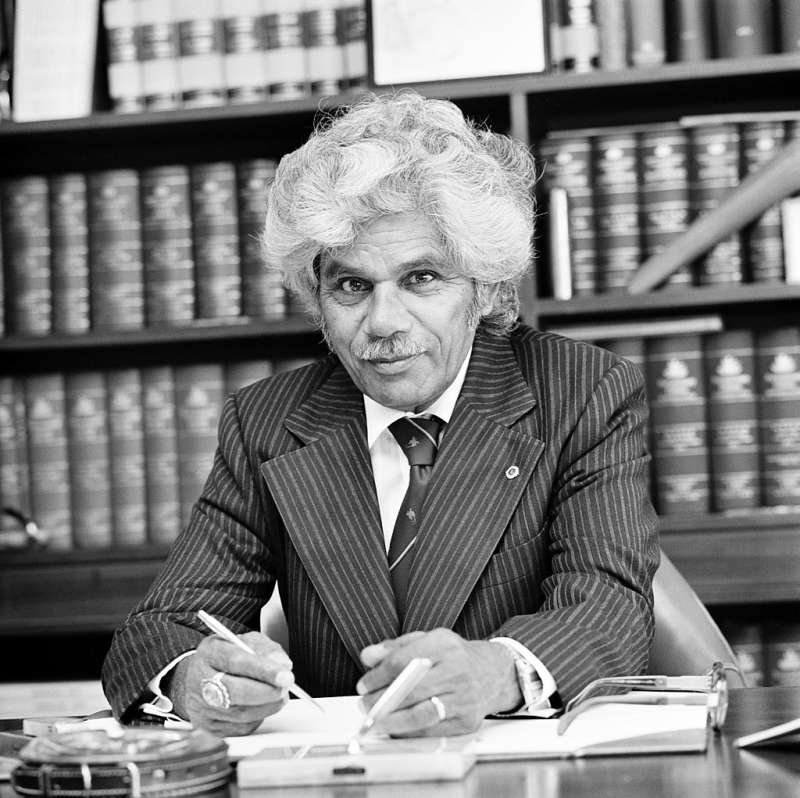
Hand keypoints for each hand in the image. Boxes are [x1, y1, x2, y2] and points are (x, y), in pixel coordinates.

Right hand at [169, 631, 293, 735]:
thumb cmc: (227, 657)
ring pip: (240, 714)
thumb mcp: (246, 642)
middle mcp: (199, 680)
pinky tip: (263, 706)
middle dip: (267, 691)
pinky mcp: (208, 726)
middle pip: (235, 691)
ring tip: (279, 694)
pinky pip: (239, 728)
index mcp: (209, 653)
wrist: (200, 676)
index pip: (236, 661)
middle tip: (285, 687)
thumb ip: (266, 649)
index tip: (285, 675)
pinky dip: (258, 718)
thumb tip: (282, 665)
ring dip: (267, 706)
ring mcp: (201, 706)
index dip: (263, 670)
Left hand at [356, 628, 520, 736]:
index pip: (404, 660)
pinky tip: (396, 728)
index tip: (364, 684)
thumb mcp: (427, 641)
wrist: (493, 673)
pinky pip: (433, 730)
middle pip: (412, 689)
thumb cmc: (454, 656)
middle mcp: (457, 669)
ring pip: (422, 714)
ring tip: (376, 721)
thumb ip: (395, 647)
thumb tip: (368, 656)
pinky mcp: (468, 720)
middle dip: (382, 700)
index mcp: (444, 644)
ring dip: (393, 721)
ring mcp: (465, 697)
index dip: (378, 675)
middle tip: (365, 705)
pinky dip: (410, 732)